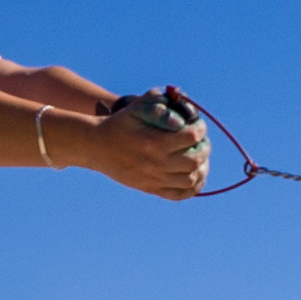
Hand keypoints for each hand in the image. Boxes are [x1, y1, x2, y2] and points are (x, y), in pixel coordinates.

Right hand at [89, 96, 209, 199]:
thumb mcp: (136, 108)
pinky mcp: (150, 188)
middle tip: (203, 142)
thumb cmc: (119, 124)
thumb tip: (181, 109)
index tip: (199, 126)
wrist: (96, 146)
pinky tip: (196, 176)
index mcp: (154, 142)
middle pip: (194, 160)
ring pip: (190, 179)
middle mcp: (156, 163)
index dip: (201, 129)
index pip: (191, 137)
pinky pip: (179, 194)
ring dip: (202, 168)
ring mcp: (154, 179)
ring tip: (202, 159)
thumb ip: (159, 105)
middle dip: (204, 149)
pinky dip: (193, 188)